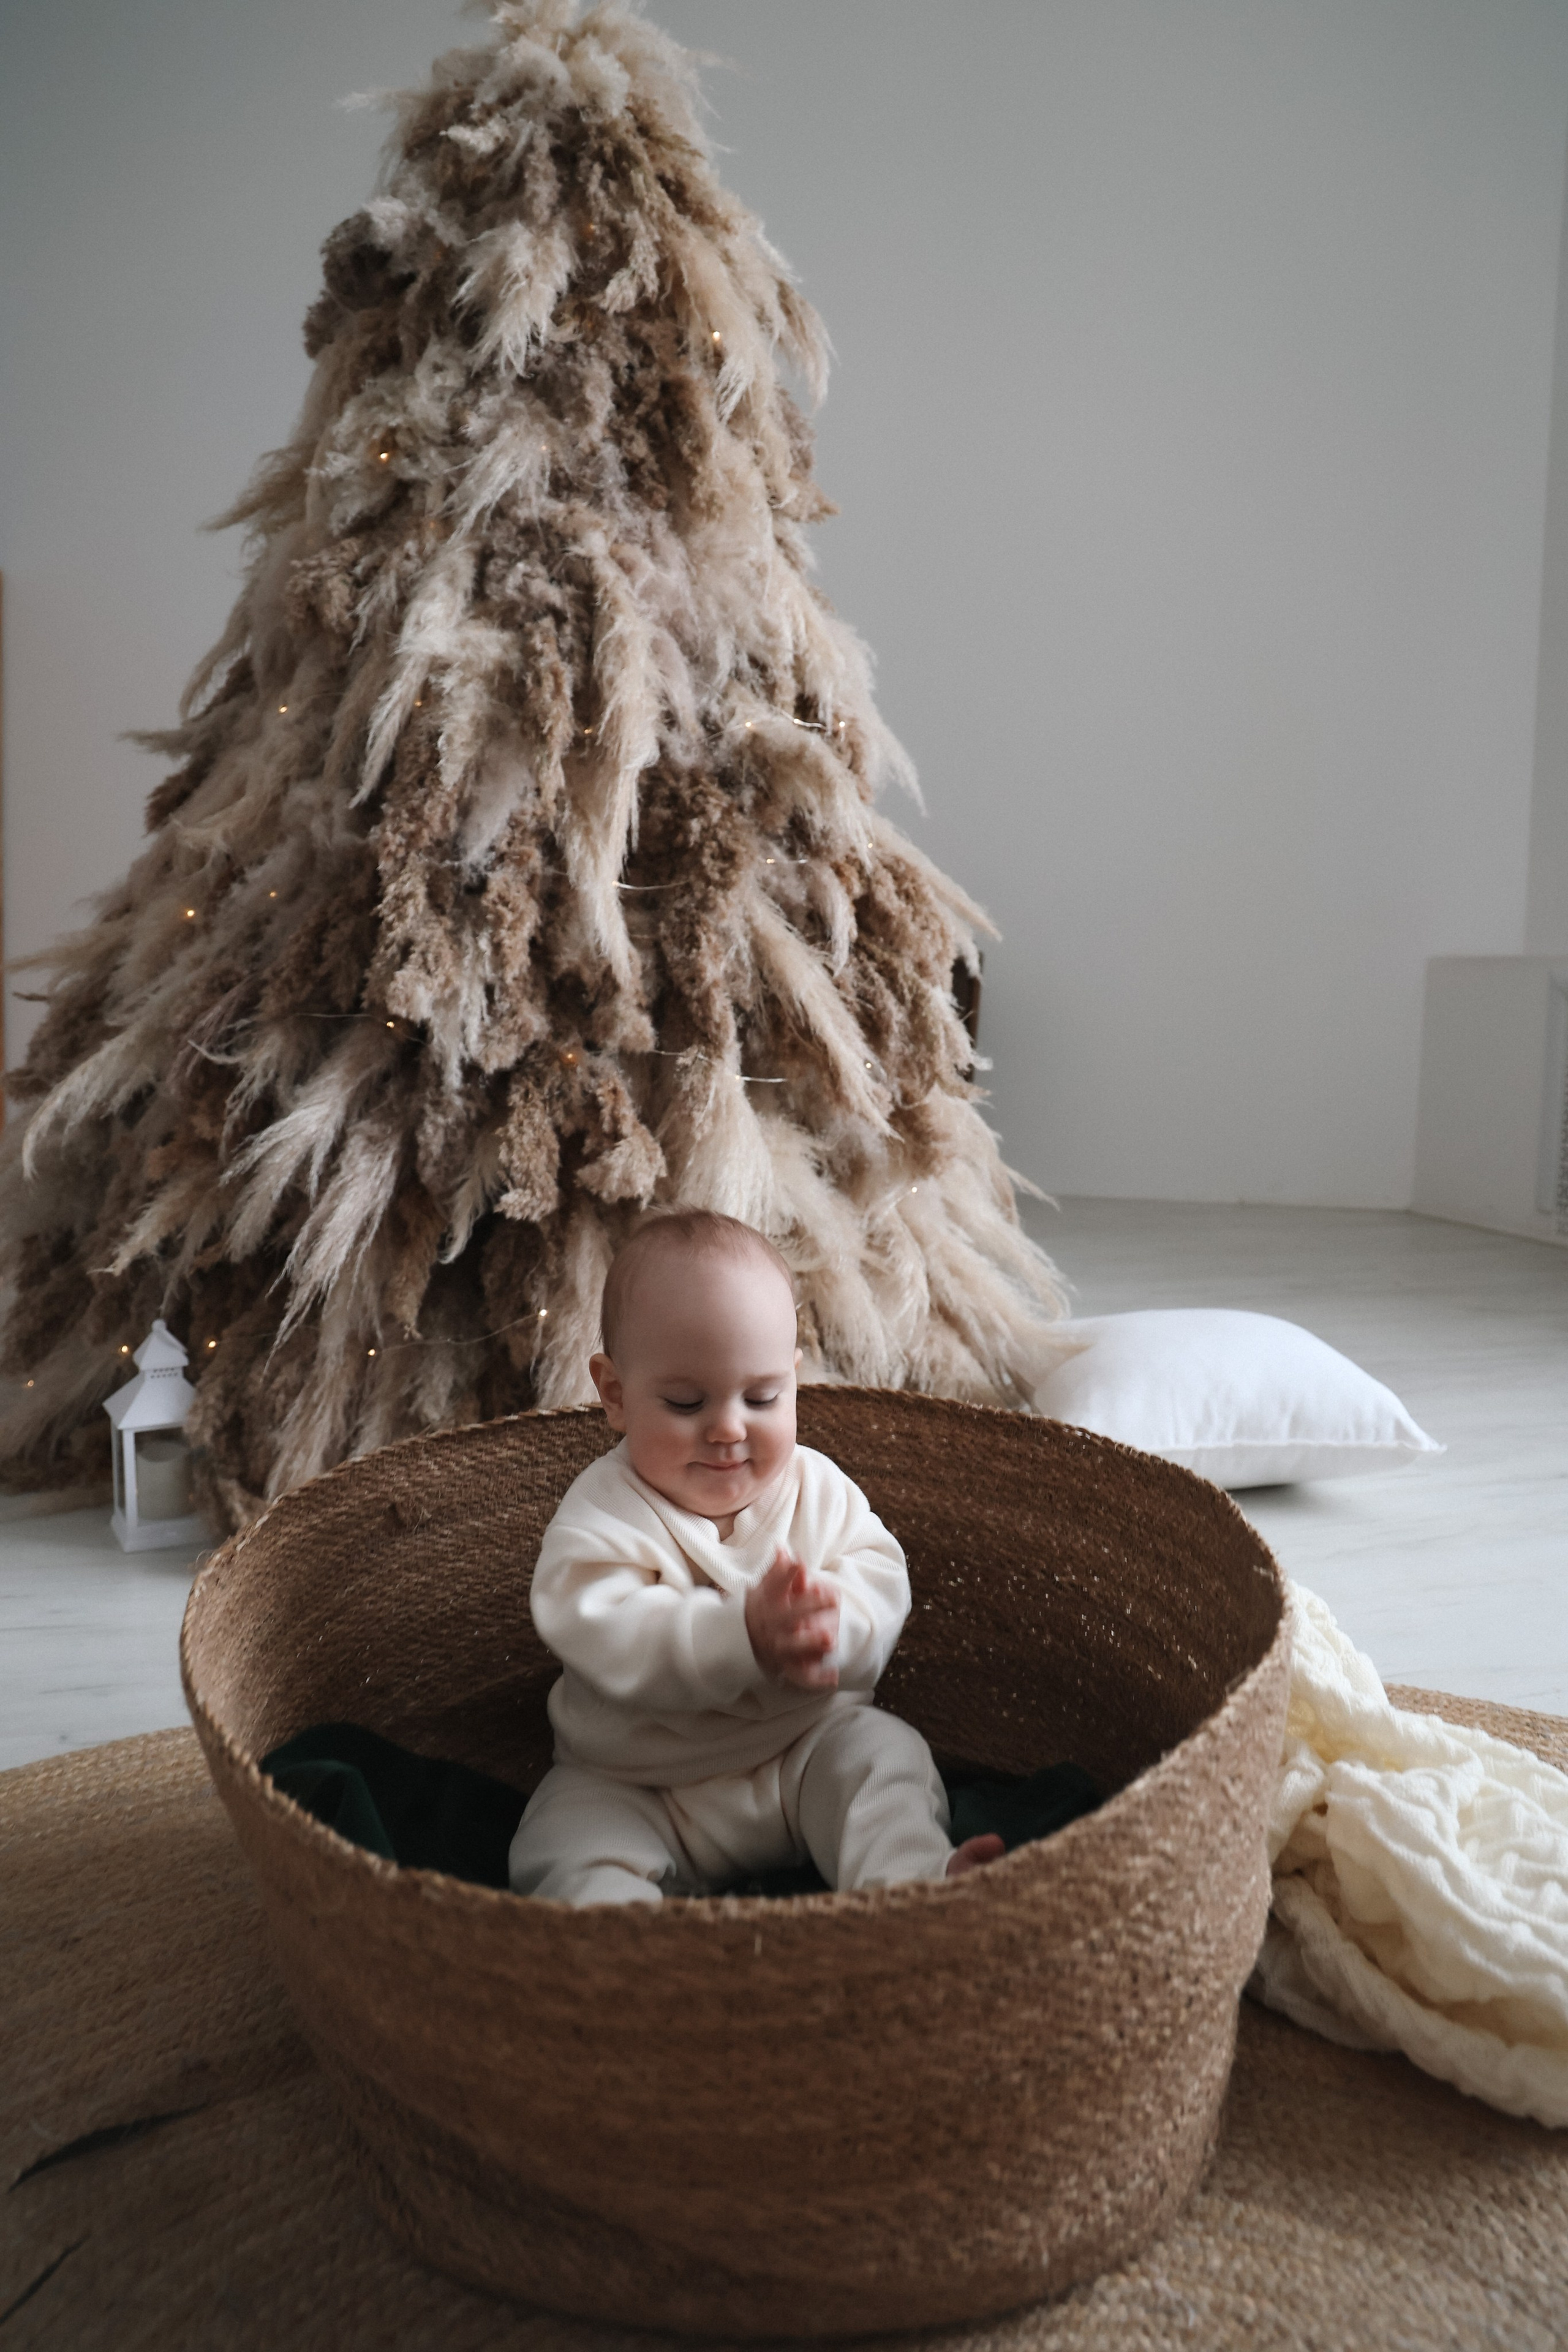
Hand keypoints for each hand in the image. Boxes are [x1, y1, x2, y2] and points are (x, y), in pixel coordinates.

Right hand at [745, 1546, 839, 1689]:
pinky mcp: (783, 1668)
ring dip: (810, 1644)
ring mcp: (776, 1649)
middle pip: (789, 1616)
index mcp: (765, 1606)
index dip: (788, 1576)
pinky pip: (800, 1676)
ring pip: (793, 1648)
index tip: (801, 1564)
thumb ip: (775, 1573)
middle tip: (832, 1597)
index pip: (775, 1588)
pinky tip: (833, 1677)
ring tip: (830, 1639)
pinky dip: (815, 1679)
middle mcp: (770, 1627)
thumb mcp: (761, 1593)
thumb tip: (783, 1549)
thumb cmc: (756, 1614)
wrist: (734, 1647)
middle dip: (809, 1606)